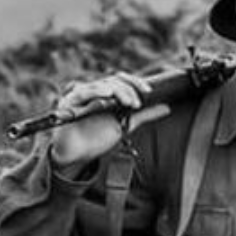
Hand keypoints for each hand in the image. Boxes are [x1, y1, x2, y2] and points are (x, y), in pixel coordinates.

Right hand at [48, 73, 172, 169]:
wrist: (77, 154)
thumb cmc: (97, 138)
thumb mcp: (124, 125)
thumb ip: (143, 115)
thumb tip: (166, 107)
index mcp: (107, 95)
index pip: (122, 81)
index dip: (136, 83)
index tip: (149, 91)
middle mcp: (95, 92)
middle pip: (114, 81)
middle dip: (128, 90)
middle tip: (137, 104)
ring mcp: (82, 96)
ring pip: (101, 85)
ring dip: (117, 91)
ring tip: (128, 102)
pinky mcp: (69, 103)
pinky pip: (82, 93)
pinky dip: (95, 91)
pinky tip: (107, 94)